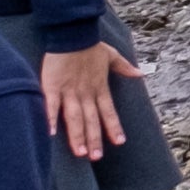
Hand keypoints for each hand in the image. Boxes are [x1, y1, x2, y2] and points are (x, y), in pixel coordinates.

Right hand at [39, 42, 137, 162]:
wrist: (72, 32)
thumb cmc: (90, 45)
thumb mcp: (111, 55)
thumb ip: (124, 67)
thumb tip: (140, 73)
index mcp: (99, 88)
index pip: (108, 112)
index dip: (113, 127)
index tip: (119, 142)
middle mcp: (86, 93)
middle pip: (90, 120)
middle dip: (93, 139)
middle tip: (95, 157)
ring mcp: (69, 91)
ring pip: (74, 117)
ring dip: (77, 135)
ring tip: (80, 152)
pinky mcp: (52, 86)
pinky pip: (52, 105)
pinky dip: (50, 118)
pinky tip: (49, 134)